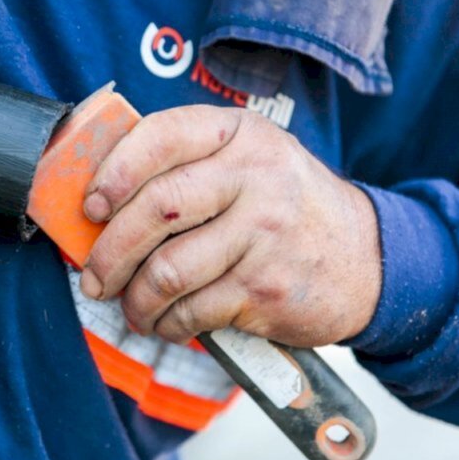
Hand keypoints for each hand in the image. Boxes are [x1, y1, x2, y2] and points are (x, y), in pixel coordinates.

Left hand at [79, 105, 380, 346]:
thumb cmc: (285, 208)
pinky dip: (168, 324)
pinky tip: (168, 323)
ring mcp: (264, 233)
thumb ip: (188, 166)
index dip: (113, 172)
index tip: (90, 207)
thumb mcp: (250, 162)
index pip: (160, 137)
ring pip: (167, 270)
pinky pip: (192, 310)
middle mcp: (255, 176)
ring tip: (131, 308)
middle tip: (94, 277)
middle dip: (109, 253)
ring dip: (134, 299)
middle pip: (155, 210)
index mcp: (240, 134)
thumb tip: (98, 202)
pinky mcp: (265, 288)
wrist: (368, 260)